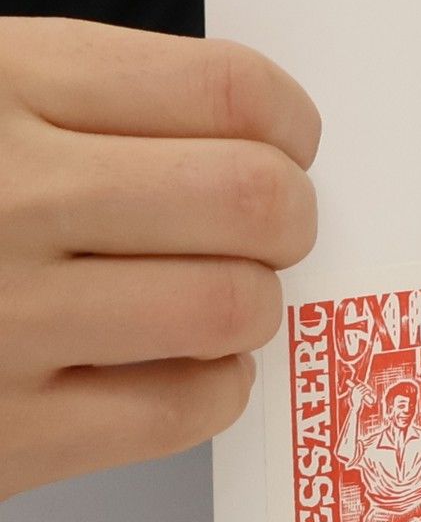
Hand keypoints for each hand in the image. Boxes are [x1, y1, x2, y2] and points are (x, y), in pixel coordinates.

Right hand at [0, 18, 320, 499]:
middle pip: (253, 197)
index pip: (228, 87)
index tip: (289, 143)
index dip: (291, 121)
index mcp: (1, 89)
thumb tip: (259, 139)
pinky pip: (181, 409)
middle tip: (264, 228)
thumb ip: (93, 104)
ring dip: (250, 304)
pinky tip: (172, 365)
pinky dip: (212, 388)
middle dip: (287, 216)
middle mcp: (5, 197)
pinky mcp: (3, 434)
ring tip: (212, 296)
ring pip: (231, 304)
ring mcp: (2, 320)